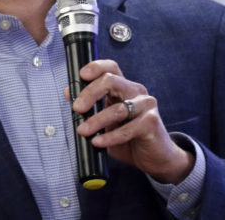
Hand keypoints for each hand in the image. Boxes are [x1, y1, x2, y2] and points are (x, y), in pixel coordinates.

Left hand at [68, 60, 193, 184]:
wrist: (154, 157)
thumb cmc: (130, 137)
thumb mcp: (106, 121)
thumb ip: (91, 107)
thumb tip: (69, 93)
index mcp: (124, 87)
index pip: (111, 68)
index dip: (96, 67)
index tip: (81, 75)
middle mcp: (136, 92)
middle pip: (111, 81)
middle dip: (90, 93)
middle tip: (77, 108)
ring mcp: (146, 105)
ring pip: (117, 108)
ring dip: (96, 121)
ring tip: (83, 131)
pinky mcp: (151, 123)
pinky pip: (127, 129)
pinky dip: (110, 136)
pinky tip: (99, 142)